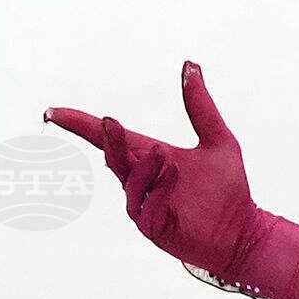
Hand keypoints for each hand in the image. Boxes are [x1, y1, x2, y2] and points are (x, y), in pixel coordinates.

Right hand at [43, 58, 262, 279]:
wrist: (245, 233)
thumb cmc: (229, 192)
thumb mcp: (218, 141)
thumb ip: (201, 106)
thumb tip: (190, 65)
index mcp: (148, 158)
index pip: (106, 138)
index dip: (79, 125)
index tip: (52, 112)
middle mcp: (141, 181)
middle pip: (113, 157)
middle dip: (109, 140)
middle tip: (111, 123)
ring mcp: (145, 208)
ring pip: (130, 183)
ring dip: (144, 167)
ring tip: (165, 155)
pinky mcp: (155, 230)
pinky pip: (146, 209)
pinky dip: (158, 191)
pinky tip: (174, 174)